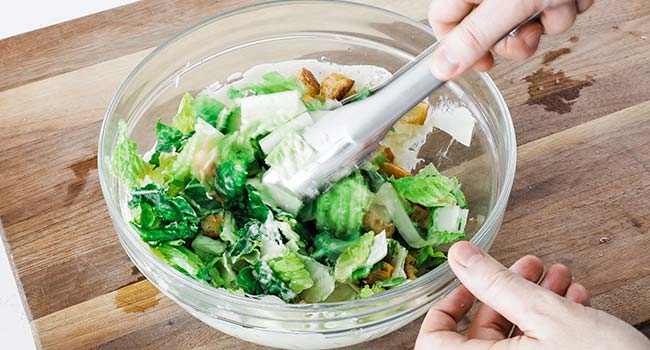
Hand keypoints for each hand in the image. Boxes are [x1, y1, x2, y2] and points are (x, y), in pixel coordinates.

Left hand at [415, 241, 649, 349]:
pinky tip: (575, 303)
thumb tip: (459, 255)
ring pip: (514, 338)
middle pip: (482, 333)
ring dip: (534, 303)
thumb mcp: (546, 315)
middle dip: (508, 291)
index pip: (434, 339)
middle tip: (530, 266)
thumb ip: (496, 283)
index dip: (450, 304)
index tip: (470, 278)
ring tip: (560, 278)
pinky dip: (551, 326)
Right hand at [428, 0, 594, 79]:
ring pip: (527, 24)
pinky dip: (566, 7)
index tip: (484, 63)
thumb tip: (442, 68)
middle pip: (490, 31)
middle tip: (530, 30)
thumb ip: (474, 38)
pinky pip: (552, 11)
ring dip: (550, 20)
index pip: (444, 22)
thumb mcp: (508, 4)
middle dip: (518, 37)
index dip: (460, 49)